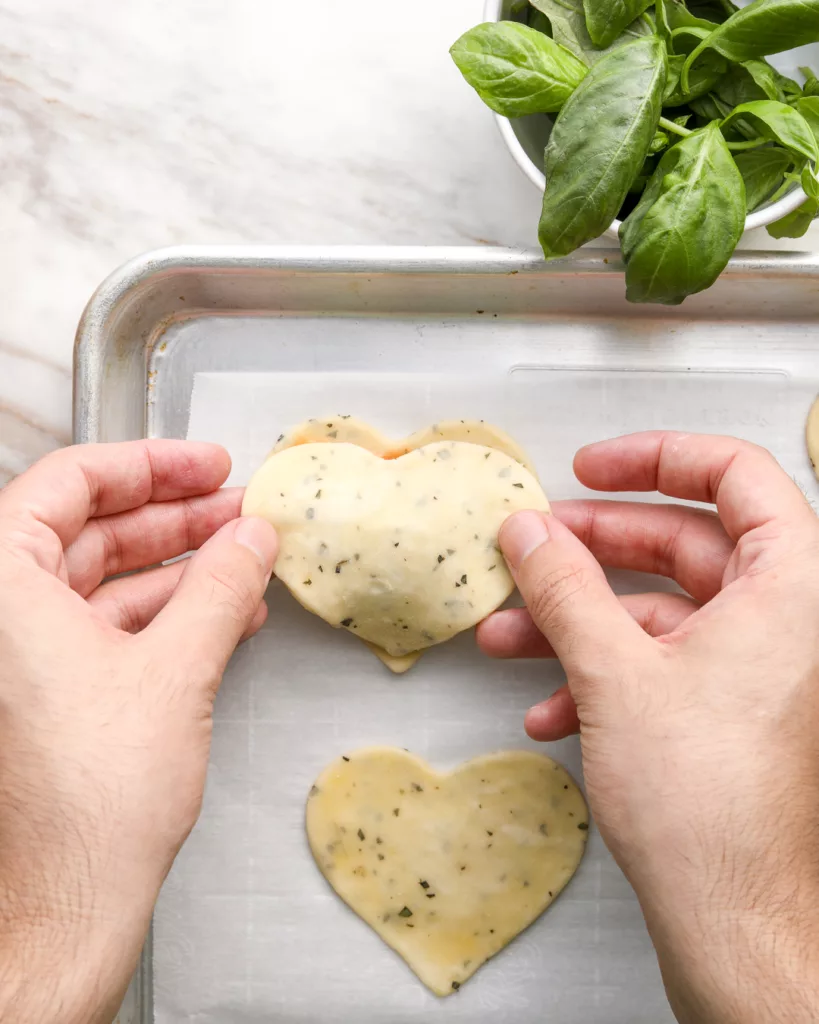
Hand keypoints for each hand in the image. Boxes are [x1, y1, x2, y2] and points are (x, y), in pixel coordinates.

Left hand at [0, 441, 276, 1023]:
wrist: (67, 905)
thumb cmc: (91, 802)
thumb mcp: (177, 668)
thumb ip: (221, 585)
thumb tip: (253, 536)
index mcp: (1, 586)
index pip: (70, 482)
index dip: (149, 463)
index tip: (206, 463)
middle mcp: (1, 615)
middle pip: (89, 529)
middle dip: (174, 516)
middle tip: (235, 506)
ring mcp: (21, 656)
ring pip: (103, 581)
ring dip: (178, 567)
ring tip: (244, 556)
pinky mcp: (48, 693)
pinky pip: (107, 627)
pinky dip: (166, 613)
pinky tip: (222, 611)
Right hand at [478, 432, 818, 1023]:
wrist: (733, 923)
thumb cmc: (707, 807)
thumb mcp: (613, 672)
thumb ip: (565, 587)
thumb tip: (529, 532)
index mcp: (791, 586)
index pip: (735, 474)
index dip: (655, 457)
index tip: (591, 468)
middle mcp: (788, 620)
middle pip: (685, 543)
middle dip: (594, 550)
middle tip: (534, 549)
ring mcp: (763, 668)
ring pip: (664, 610)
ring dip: (581, 619)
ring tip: (510, 633)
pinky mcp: (733, 710)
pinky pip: (666, 663)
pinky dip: (605, 671)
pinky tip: (552, 704)